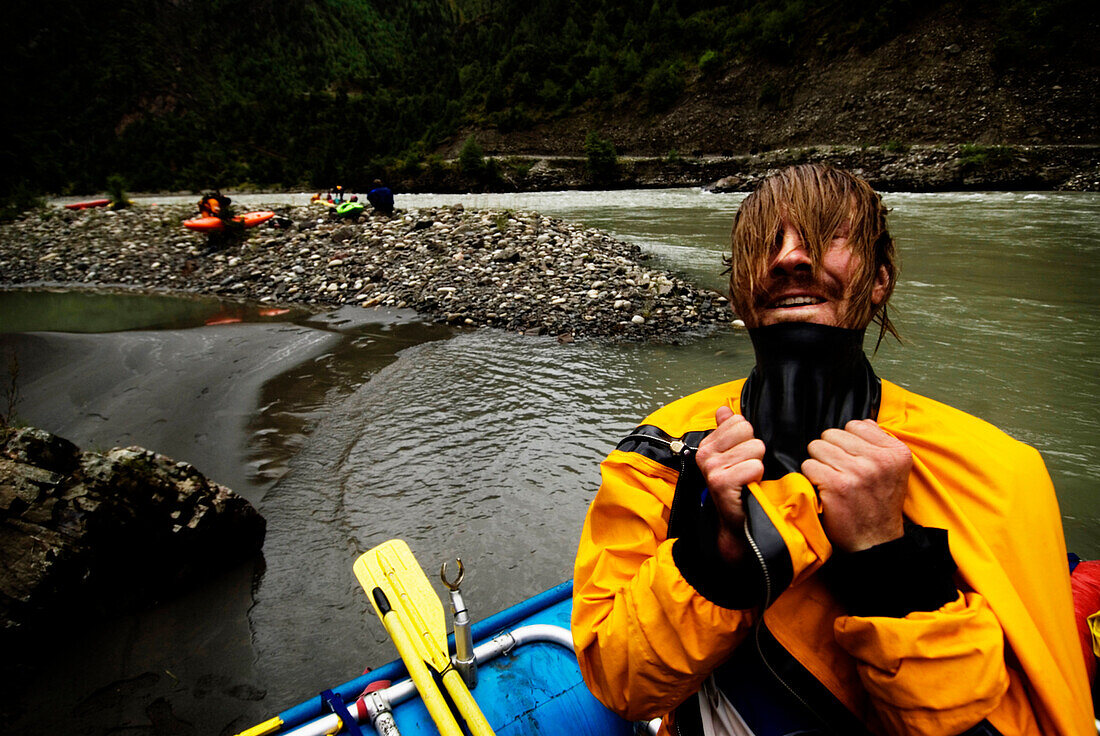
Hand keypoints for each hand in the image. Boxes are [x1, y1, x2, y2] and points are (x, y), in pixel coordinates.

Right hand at [694, 407, 765, 562]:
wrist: (736, 524)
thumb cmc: (737, 490)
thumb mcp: (730, 457)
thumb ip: (726, 430)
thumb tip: (724, 409)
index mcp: (708, 445)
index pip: (739, 421)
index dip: (747, 440)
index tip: (740, 458)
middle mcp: (706, 454)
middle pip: (748, 431)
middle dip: (753, 450)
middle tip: (745, 469)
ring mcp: (712, 468)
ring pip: (755, 449)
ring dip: (757, 466)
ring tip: (747, 480)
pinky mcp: (721, 482)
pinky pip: (754, 466)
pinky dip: (756, 478)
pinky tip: (749, 487)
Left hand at [801, 419, 910, 552]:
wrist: (876, 542)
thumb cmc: (879, 505)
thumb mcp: (893, 471)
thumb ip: (878, 443)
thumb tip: (861, 422)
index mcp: (896, 452)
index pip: (855, 425)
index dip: (846, 443)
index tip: (852, 460)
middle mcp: (879, 460)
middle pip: (832, 434)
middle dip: (830, 451)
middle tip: (839, 472)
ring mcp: (858, 472)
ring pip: (817, 447)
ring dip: (818, 463)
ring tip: (832, 479)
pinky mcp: (837, 485)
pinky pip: (809, 465)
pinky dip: (811, 477)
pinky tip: (824, 489)